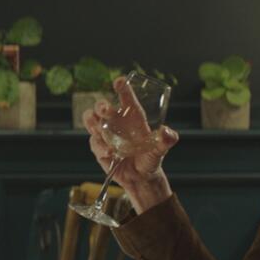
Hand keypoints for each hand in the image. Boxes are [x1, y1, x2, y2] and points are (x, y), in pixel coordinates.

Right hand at [84, 76, 178, 212]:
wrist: (140, 178)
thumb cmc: (151, 159)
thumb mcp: (161, 150)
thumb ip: (166, 141)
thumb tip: (168, 133)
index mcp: (133, 117)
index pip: (126, 98)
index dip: (122, 87)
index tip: (119, 81)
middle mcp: (117, 122)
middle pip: (102, 107)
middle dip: (101, 106)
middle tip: (105, 110)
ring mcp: (105, 134)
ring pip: (91, 121)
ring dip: (92, 123)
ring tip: (100, 130)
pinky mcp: (98, 147)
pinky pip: (94, 143)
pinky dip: (100, 147)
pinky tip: (109, 154)